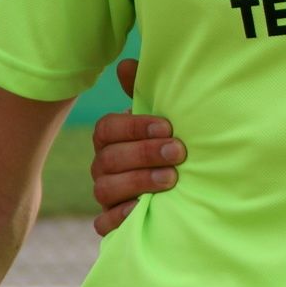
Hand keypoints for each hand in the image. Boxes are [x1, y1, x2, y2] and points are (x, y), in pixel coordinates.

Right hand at [89, 59, 185, 235]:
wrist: (181, 182)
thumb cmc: (167, 140)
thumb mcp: (161, 117)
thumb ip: (144, 93)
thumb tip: (126, 62)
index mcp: (111, 137)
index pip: (107, 128)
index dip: (135, 127)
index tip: (167, 126)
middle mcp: (103, 164)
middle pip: (108, 159)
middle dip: (144, 154)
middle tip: (178, 152)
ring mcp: (105, 193)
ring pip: (104, 189)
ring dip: (139, 182)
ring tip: (171, 179)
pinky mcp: (111, 221)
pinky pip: (104, 223)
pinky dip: (120, 217)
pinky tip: (144, 209)